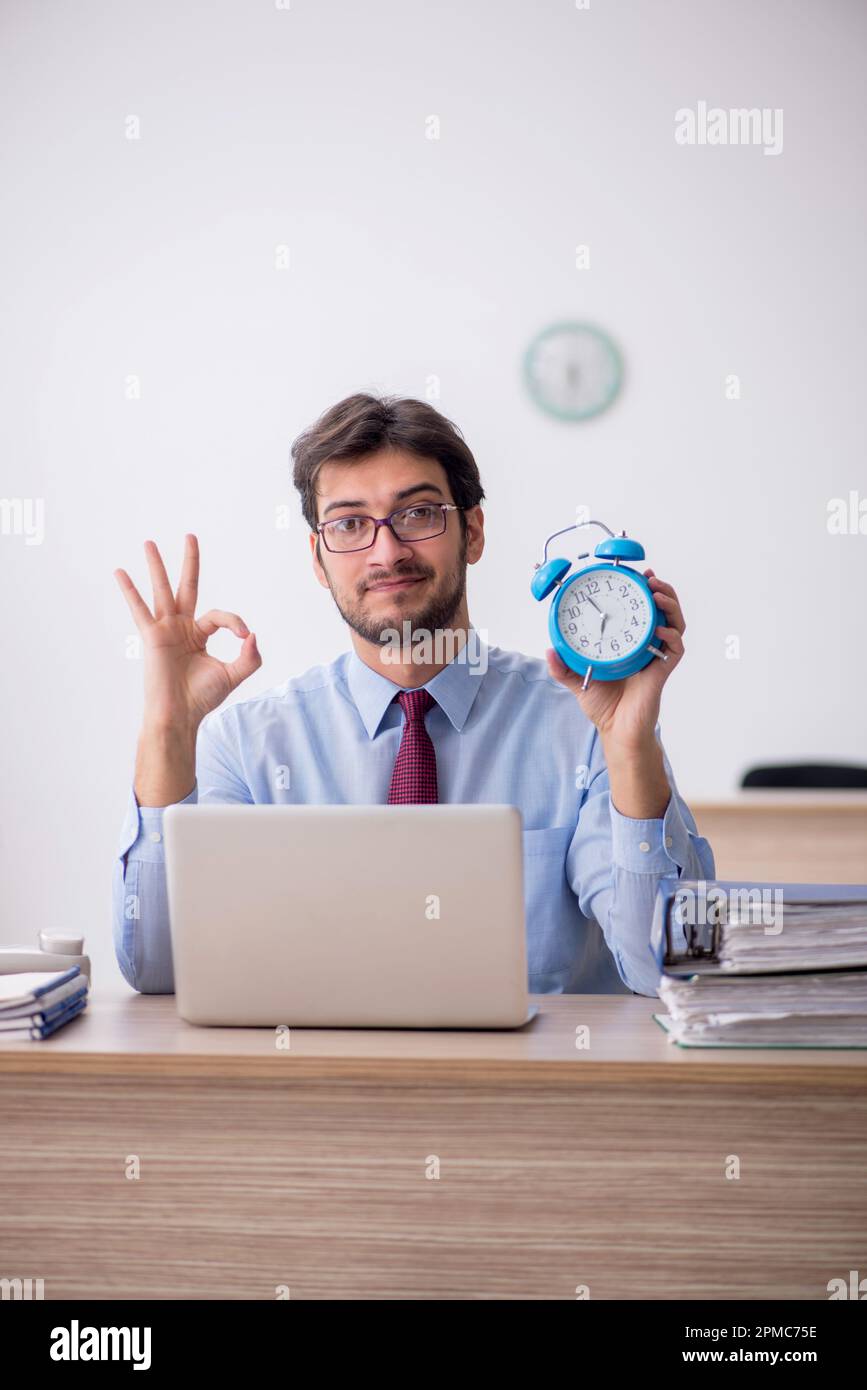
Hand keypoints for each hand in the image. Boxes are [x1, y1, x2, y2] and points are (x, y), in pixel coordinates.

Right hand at [114, 534, 261, 731]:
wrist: (180, 715)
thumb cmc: (201, 698)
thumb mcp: (234, 675)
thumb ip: (250, 657)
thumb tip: (253, 635)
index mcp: (199, 635)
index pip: (220, 617)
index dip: (235, 623)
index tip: (244, 637)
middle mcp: (181, 627)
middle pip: (187, 586)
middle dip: (189, 562)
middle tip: (191, 536)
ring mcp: (165, 629)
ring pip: (162, 591)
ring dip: (156, 566)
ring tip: (149, 542)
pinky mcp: (152, 636)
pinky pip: (140, 609)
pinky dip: (130, 591)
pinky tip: (120, 572)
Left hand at [545, 570, 684, 750]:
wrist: (616, 730)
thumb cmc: (602, 705)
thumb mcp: (578, 680)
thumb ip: (563, 667)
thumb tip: (548, 651)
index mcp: (631, 643)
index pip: (643, 611)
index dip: (644, 593)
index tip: (639, 576)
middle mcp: (647, 647)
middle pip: (665, 612)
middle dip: (662, 591)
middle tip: (651, 580)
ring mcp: (657, 657)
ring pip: (675, 624)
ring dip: (670, 606)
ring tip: (658, 595)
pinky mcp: (662, 671)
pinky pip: (675, 648)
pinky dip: (671, 635)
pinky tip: (661, 628)